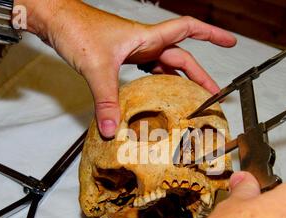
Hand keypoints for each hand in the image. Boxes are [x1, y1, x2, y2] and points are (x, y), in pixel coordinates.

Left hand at [21, 0, 235, 136]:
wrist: (55, 19)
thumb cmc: (76, 30)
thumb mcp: (96, 68)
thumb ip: (105, 100)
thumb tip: (112, 130)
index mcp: (147, 38)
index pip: (188, 30)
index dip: (211, 35)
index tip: (230, 42)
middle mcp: (145, 43)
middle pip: (182, 58)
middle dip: (200, 75)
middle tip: (214, 95)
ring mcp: (135, 50)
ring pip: (166, 65)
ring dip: (181, 80)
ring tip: (192, 99)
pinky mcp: (123, 57)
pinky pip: (149, 70)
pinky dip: (158, 81)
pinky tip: (158, 94)